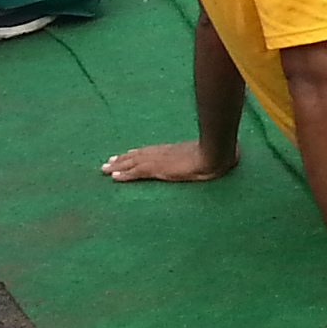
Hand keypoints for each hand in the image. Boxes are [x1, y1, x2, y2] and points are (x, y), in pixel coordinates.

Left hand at [102, 141, 233, 182]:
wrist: (216, 154)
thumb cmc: (218, 154)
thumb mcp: (209, 156)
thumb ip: (207, 156)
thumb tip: (222, 156)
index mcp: (174, 150)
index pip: (151, 151)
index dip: (137, 154)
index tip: (126, 155)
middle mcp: (163, 152)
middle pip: (138, 155)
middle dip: (122, 159)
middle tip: (107, 163)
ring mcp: (160, 160)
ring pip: (133, 162)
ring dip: (118, 165)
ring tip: (105, 168)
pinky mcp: (158, 169)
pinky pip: (136, 172)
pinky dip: (124, 174)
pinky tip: (114, 177)